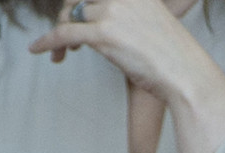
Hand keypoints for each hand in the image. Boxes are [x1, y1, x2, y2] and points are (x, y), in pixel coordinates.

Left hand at [30, 0, 219, 103]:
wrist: (186, 75)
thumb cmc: (174, 60)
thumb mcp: (151, 26)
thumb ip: (128, 20)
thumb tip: (106, 30)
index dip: (82, 4)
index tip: (77, 18)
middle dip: (67, 16)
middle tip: (69, 41)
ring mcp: (112, 11)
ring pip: (70, 15)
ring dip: (59, 34)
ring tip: (60, 55)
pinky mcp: (104, 34)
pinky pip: (64, 33)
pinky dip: (47, 41)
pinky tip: (38, 49)